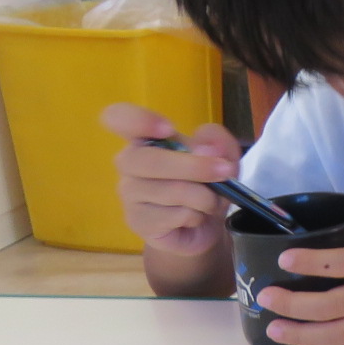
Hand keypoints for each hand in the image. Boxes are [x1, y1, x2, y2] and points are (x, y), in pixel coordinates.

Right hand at [102, 103, 241, 255]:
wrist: (203, 226)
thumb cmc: (205, 185)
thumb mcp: (223, 158)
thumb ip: (219, 143)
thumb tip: (207, 149)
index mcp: (145, 138)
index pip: (118, 118)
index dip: (139, 120)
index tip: (169, 129)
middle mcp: (129, 162)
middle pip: (150, 160)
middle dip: (195, 167)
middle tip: (224, 172)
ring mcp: (129, 193)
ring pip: (171, 190)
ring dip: (205, 197)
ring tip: (208, 202)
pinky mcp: (137, 221)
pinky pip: (176, 215)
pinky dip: (197, 215)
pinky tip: (192, 217)